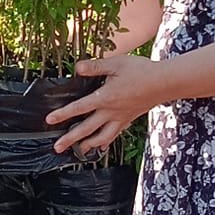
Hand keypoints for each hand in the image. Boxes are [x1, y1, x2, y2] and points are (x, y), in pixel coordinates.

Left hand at [46, 51, 167, 156]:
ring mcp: (121, 118)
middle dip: (71, 139)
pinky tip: (101, 145)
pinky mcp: (129, 119)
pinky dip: (105, 141)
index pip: (79, 108)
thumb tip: (77, 68)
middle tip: (57, 147)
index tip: (49, 120)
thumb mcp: (116, 64)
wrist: (164, 82)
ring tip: (79, 150)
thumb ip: (95, 67)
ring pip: (102, 137)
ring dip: (88, 144)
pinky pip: (115, 134)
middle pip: (87, 129)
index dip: (63, 114)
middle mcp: (111, 112)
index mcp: (105, 98)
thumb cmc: (141, 71)